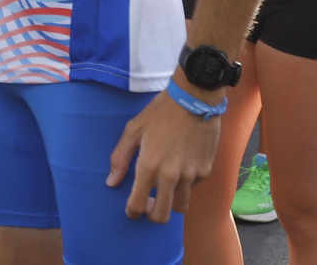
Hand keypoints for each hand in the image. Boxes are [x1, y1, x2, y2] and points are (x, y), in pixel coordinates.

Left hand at [107, 81, 220, 221]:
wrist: (194, 101)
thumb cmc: (159, 113)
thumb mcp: (133, 130)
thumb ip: (120, 158)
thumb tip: (111, 182)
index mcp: (149, 166)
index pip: (138, 205)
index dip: (132, 212)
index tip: (131, 211)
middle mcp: (170, 176)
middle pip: (161, 216)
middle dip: (152, 215)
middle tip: (148, 205)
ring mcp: (190, 176)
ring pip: (180, 206)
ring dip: (170, 203)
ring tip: (164, 190)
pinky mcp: (205, 171)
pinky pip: (192, 188)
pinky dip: (185, 185)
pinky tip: (180, 169)